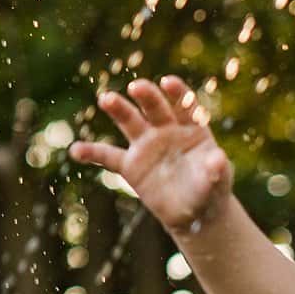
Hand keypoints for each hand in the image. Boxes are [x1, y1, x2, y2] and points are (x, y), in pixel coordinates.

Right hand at [69, 76, 232, 233]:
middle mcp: (166, 130)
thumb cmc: (210, 189)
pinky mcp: (131, 165)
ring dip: (118, 109)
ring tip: (106, 99)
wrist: (194, 211)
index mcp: (191, 129)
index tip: (167, 82)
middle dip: (146, 96)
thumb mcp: (218, 182)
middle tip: (136, 87)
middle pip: (154, 108)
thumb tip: (218, 159)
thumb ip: (216, 171)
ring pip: (130, 123)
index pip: (184, 105)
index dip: (178, 93)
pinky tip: (76, 150)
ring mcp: (146, 146)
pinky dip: (92, 152)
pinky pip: (108, 156)